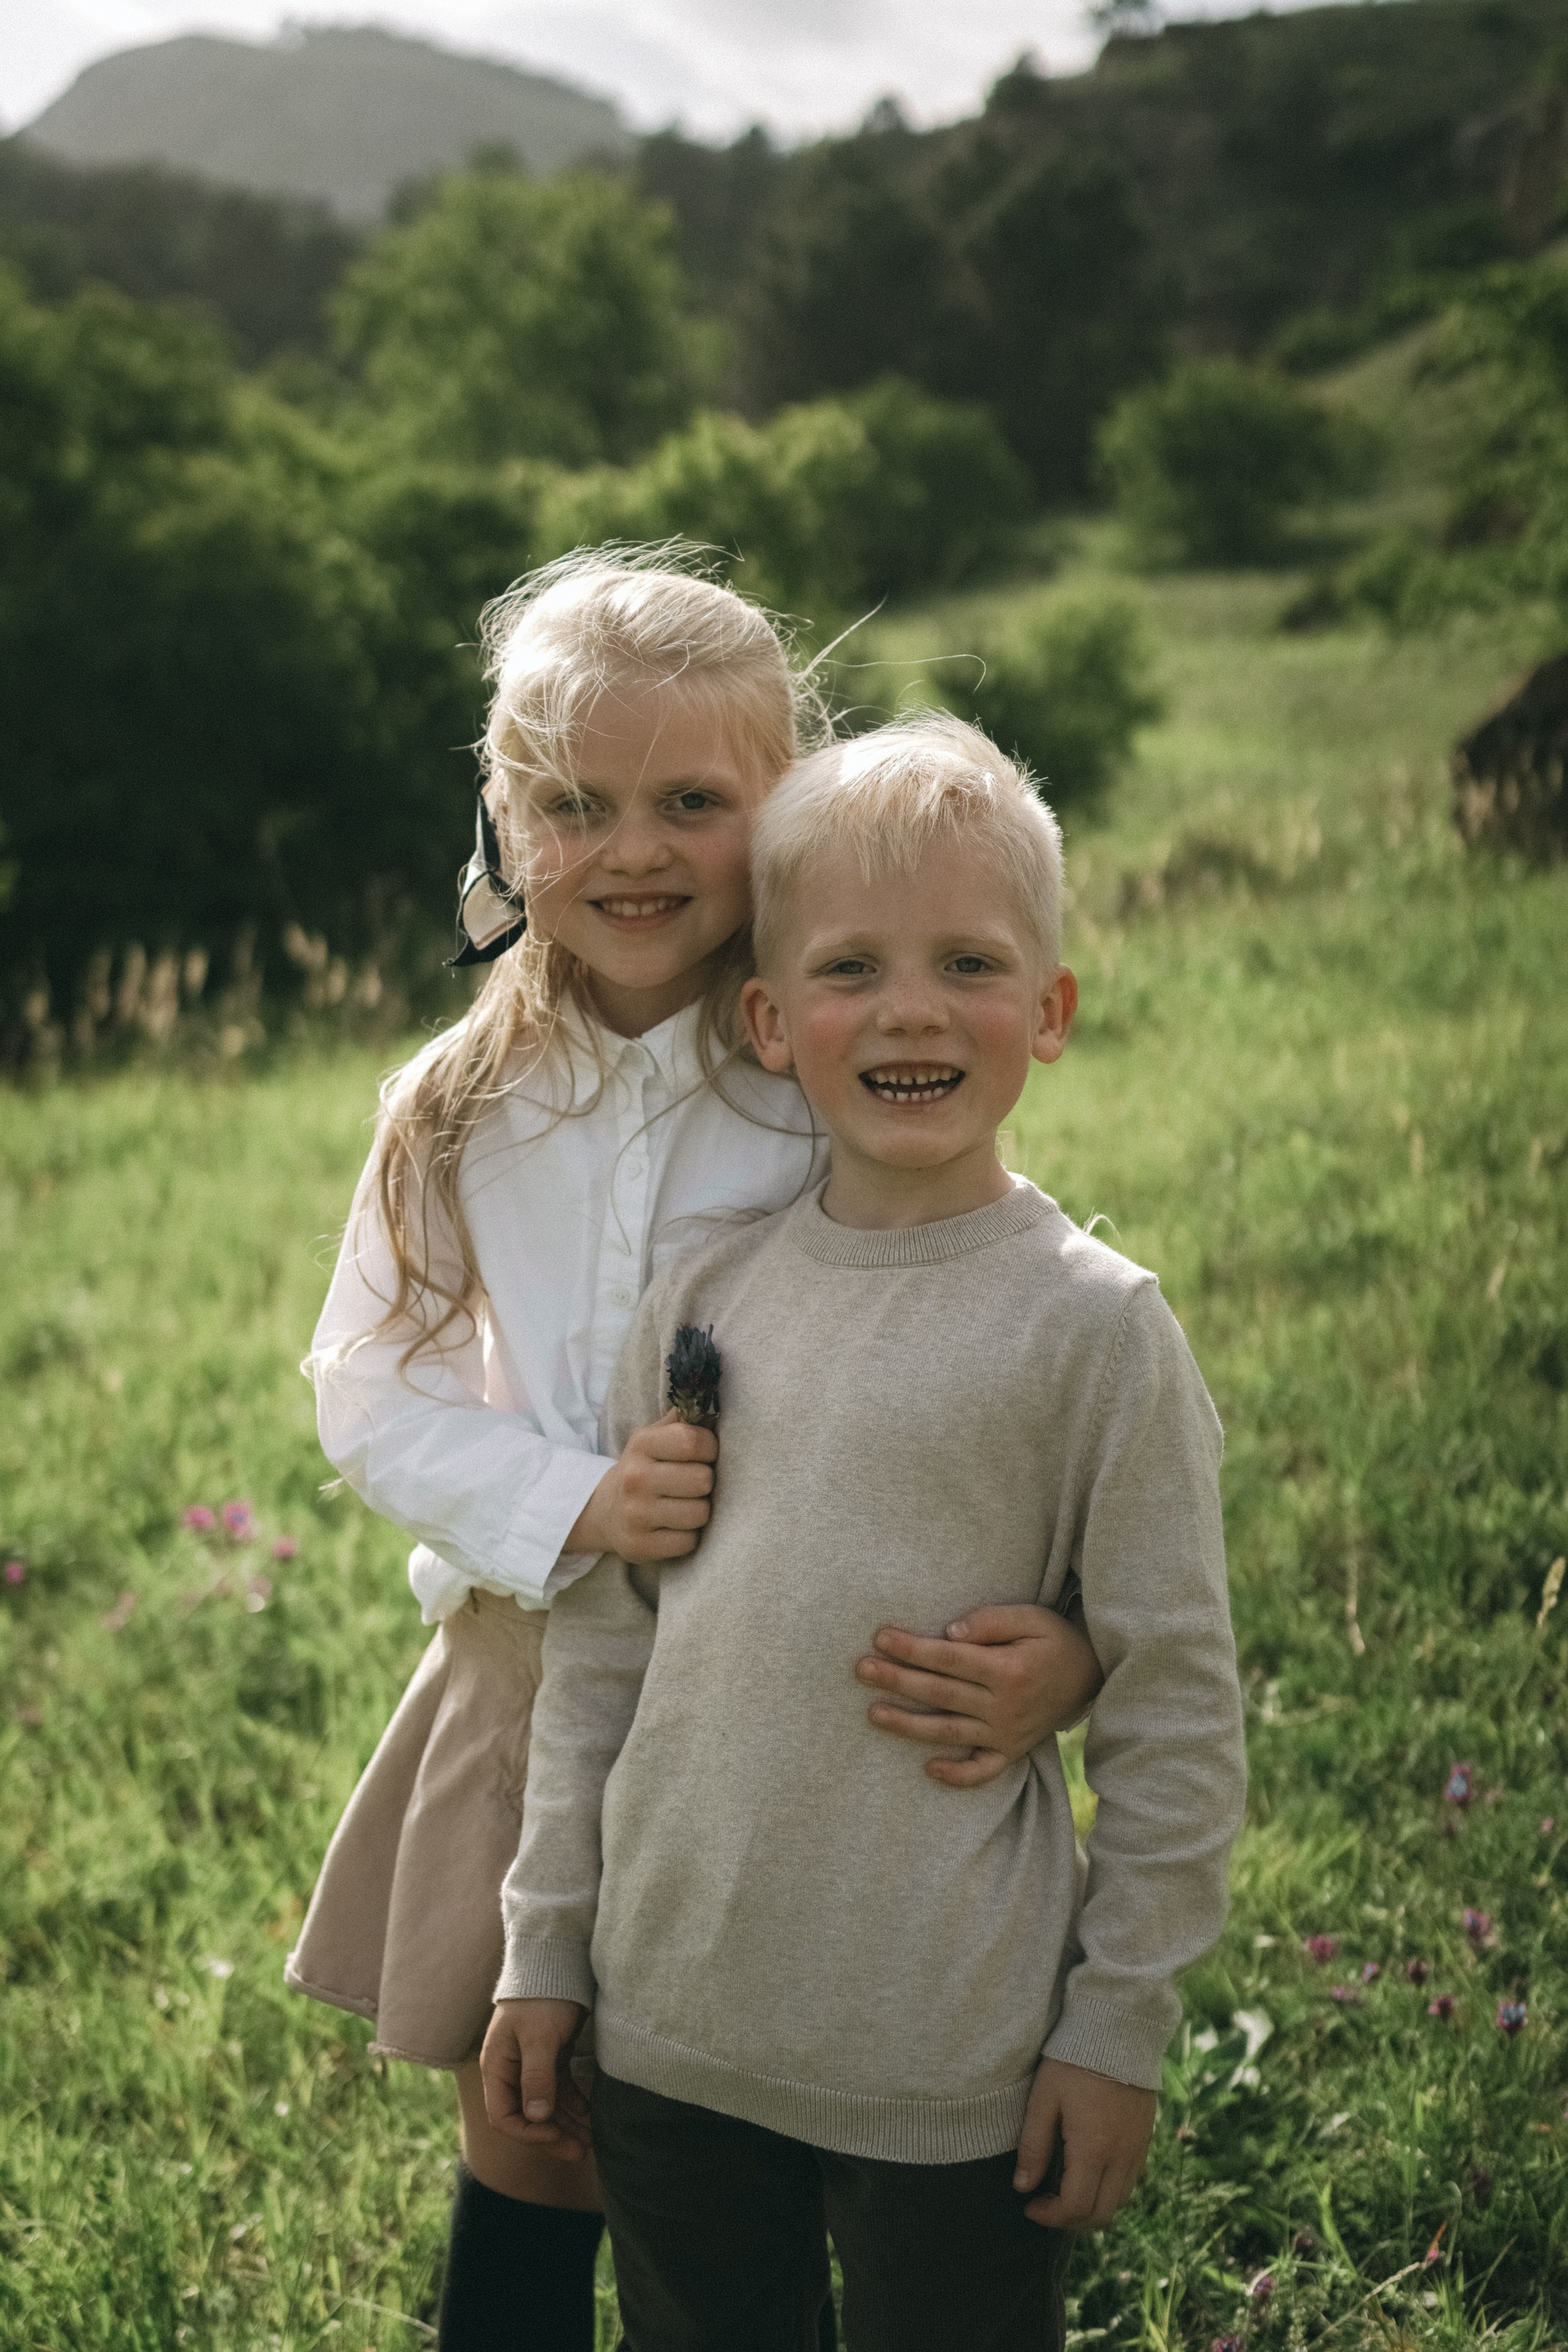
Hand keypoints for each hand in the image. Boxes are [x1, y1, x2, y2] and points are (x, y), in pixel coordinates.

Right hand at [480, 1998, 591, 2158]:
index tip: (554, 2136)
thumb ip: (537, 2076)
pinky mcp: (552, 2059)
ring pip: (547, 2107)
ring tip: (591, 2141)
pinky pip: (560, 2092)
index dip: (528, 2133)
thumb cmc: (542, 1996)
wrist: (556, 1960)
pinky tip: (591, 2117)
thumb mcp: (539, 2037)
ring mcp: (532, 2066)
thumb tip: (537, 2117)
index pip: (503, 2116)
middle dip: (552, 2136)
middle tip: (580, 2152)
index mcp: (497, 2067)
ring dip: (566, 2125)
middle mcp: (511, 2071)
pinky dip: (574, 2106)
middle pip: (527, 2117)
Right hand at [566, 1410, 717, 1562]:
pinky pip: (689, 1542)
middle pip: (702, 1480)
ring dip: (700, 1511)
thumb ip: (680, 1420)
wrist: (604, 1511)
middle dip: (705, 1482)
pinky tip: (674, 1526)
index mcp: (641, 1445)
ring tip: (685, 1505)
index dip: (709, 1448)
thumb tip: (709, 1397)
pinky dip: (688, 1536)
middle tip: (693, 1484)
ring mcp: (636, 1515)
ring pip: (700, 1514)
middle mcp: (635, 1479)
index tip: (705, 1454)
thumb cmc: (643, 1469)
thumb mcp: (653, 1438)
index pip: (692, 1441)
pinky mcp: (640, 1547)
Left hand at [855, 1604, 1103, 1787]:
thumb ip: (991, 1621)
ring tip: (873, 1713)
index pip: (949, 1658)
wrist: (1093, 1676)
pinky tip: (928, 1769)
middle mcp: (1005, 1706)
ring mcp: (1007, 1734)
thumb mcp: (1031, 1617)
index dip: (913, 1648)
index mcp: (1009, 1670)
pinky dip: (957, 1775)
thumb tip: (950, 1631)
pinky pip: (982, 1771)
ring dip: (909, 1724)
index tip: (880, 1637)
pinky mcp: (1012, 1751)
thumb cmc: (1054, 1640)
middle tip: (861, 1669)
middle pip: (941, 1693)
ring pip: (949, 1732)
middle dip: (898, 1681)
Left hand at [1014, 2057, 1154, 2229]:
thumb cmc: (1073, 2061)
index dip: (1049, 2217)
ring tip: (1065, 2191)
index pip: (1075, 2207)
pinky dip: (1110, 2190)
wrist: (1117, 2029)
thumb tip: (1023, 2187)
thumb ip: (1033, 2146)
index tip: (1029, 2207)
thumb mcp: (1044, 2099)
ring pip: (1119, 2202)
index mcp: (1094, 2149)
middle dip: (1071, 2220)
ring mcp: (1138, 2150)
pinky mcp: (1146, 2139)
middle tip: (1046, 2205)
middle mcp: (1122, 2157)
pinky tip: (1089, 2172)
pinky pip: (1131, 2181)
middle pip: (1101, 2215)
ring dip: (1092, 2207)